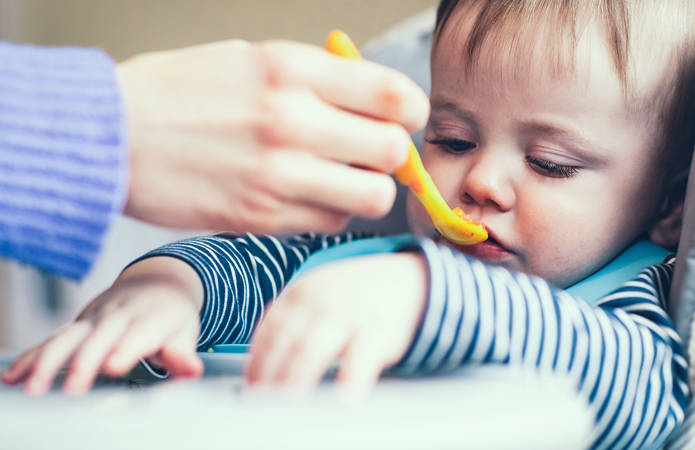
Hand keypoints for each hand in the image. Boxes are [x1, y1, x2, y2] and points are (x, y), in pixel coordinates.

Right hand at [1, 257, 203, 394]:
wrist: (156, 282)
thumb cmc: (171, 315)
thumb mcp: (185, 330)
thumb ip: (183, 353)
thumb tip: (192, 370)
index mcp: (150, 318)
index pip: (137, 335)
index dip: (125, 349)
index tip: (113, 366)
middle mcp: (119, 315)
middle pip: (98, 338)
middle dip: (84, 361)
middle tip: (72, 388)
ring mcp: (95, 318)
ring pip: (68, 337)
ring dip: (48, 361)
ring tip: (33, 387)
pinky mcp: (79, 324)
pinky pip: (53, 339)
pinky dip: (32, 356)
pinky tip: (13, 376)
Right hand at [118, 39, 429, 233]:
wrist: (110, 137)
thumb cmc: (177, 93)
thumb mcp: (247, 59)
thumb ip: (313, 77)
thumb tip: (368, 99)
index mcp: (291, 69)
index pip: (392, 95)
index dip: (410, 111)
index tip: (402, 118)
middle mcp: (291, 120)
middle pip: (393, 151)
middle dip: (392, 155)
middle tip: (371, 153)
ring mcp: (277, 174)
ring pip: (371, 196)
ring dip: (366, 190)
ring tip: (341, 180)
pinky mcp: (260, 217)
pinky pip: (330, 223)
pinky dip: (330, 213)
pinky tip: (306, 198)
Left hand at [245, 252, 427, 391]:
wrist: (405, 280)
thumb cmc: (352, 298)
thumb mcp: (316, 297)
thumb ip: (289, 325)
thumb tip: (259, 372)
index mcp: (298, 294)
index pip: (268, 333)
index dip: (256, 364)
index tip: (250, 390)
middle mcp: (319, 302)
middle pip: (285, 345)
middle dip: (270, 377)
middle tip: (261, 406)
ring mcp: (347, 315)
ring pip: (312, 351)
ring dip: (295, 380)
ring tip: (286, 408)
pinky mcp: (377, 331)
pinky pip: (360, 359)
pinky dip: (349, 379)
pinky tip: (341, 399)